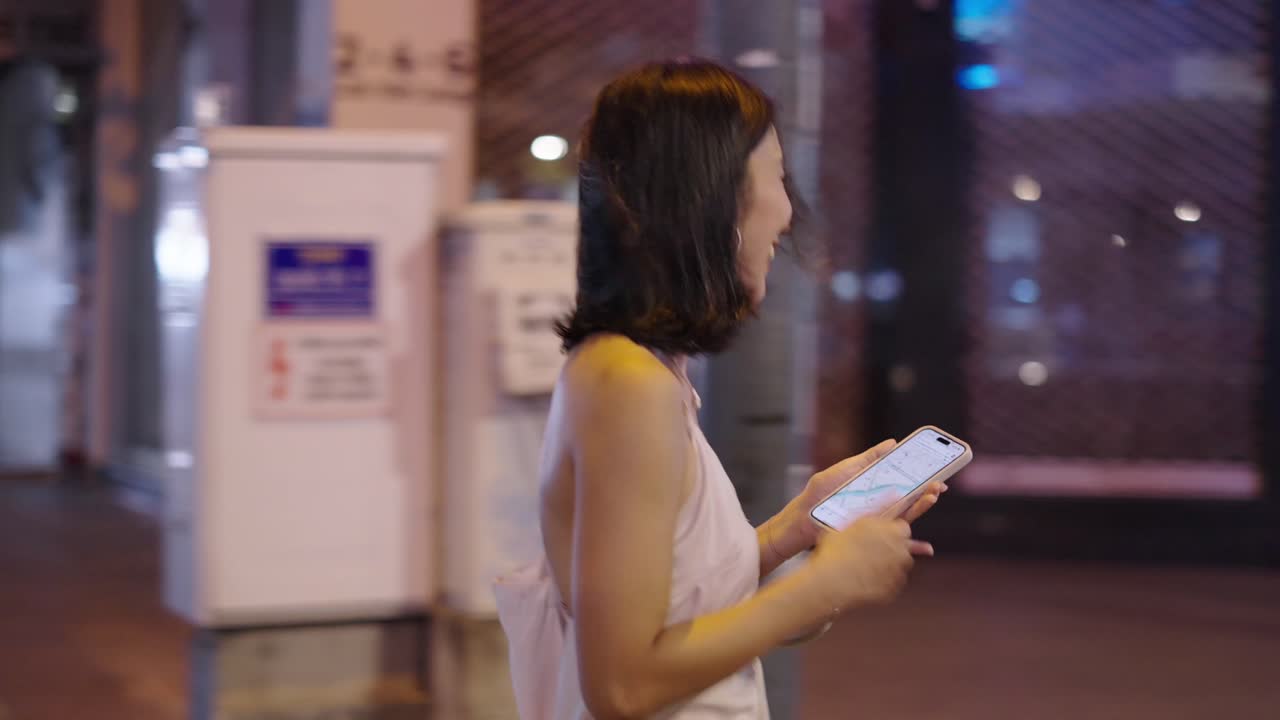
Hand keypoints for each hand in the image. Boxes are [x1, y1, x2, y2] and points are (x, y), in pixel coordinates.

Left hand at [775, 440, 948, 555]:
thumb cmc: (820, 493)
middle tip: (940, 483)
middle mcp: (878, 506)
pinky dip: (912, 544)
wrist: (801, 518)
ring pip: (905, 516)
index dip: (920, 477)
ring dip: (922, 507)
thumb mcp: (845, 469)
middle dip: (926, 491)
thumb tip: (893, 443)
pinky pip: (891, 536)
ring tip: (933, 495)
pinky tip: (925, 547)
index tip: (936, 468)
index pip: (902, 482)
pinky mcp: (868, 535)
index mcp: (874, 489)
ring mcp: (874, 522)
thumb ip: (869, 458)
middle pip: (908, 498)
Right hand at [807, 517, 926, 610]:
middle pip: (904, 548)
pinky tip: (867, 583)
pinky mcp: (895, 590)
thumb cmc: (834, 553)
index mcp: (890, 529)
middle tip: (874, 554)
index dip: (892, 532)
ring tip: (868, 570)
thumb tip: (864, 529)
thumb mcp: (845, 529)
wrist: (832, 581)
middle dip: (893, 550)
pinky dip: (883, 585)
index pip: (902, 527)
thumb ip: (863, 527)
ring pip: (900, 568)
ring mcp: (900, 571)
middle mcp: (900, 549)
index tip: (884, 536)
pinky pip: (892, 586)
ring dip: (889, 568)